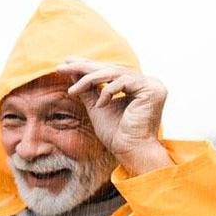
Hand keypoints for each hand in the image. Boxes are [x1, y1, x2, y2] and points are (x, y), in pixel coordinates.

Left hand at [55, 58, 172, 175]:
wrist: (130, 152)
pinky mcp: (152, 89)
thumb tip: (74, 73)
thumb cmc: (116, 135)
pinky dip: (108, 92)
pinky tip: (100, 105)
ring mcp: (151, 84)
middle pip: (111, 69)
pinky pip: (124, 82)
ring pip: (114, 73)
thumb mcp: (97, 108)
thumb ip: (88, 90)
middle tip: (63, 66)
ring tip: (72, 90)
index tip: (67, 63)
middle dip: (84, 67)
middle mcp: (146, 82)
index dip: (88, 67)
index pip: (109, 71)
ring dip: (90, 80)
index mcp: (135, 86)